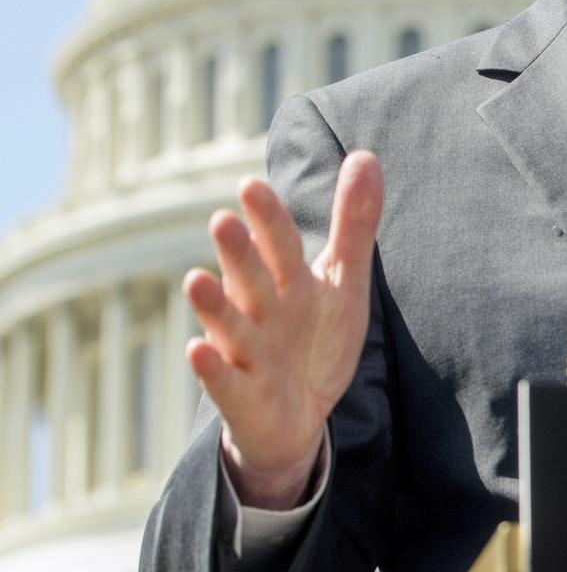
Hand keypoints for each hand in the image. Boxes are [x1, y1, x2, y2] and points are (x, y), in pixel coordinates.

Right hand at [184, 151, 383, 508]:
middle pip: (251, 278)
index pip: (281, 246)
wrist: (298, 416)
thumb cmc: (315, 339)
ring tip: (195, 279)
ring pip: (229, 325)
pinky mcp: (241, 394)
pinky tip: (197, 349)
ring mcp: (247, 352)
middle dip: (238, 253)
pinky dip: (211, 367)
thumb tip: (365, 155)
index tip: (252, 185)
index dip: (268, 219)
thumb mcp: (343, 282)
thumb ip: (353, 224)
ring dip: (213, 305)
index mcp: (287, 282)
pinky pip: (223, 380)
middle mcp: (260, 311)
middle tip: (223, 220)